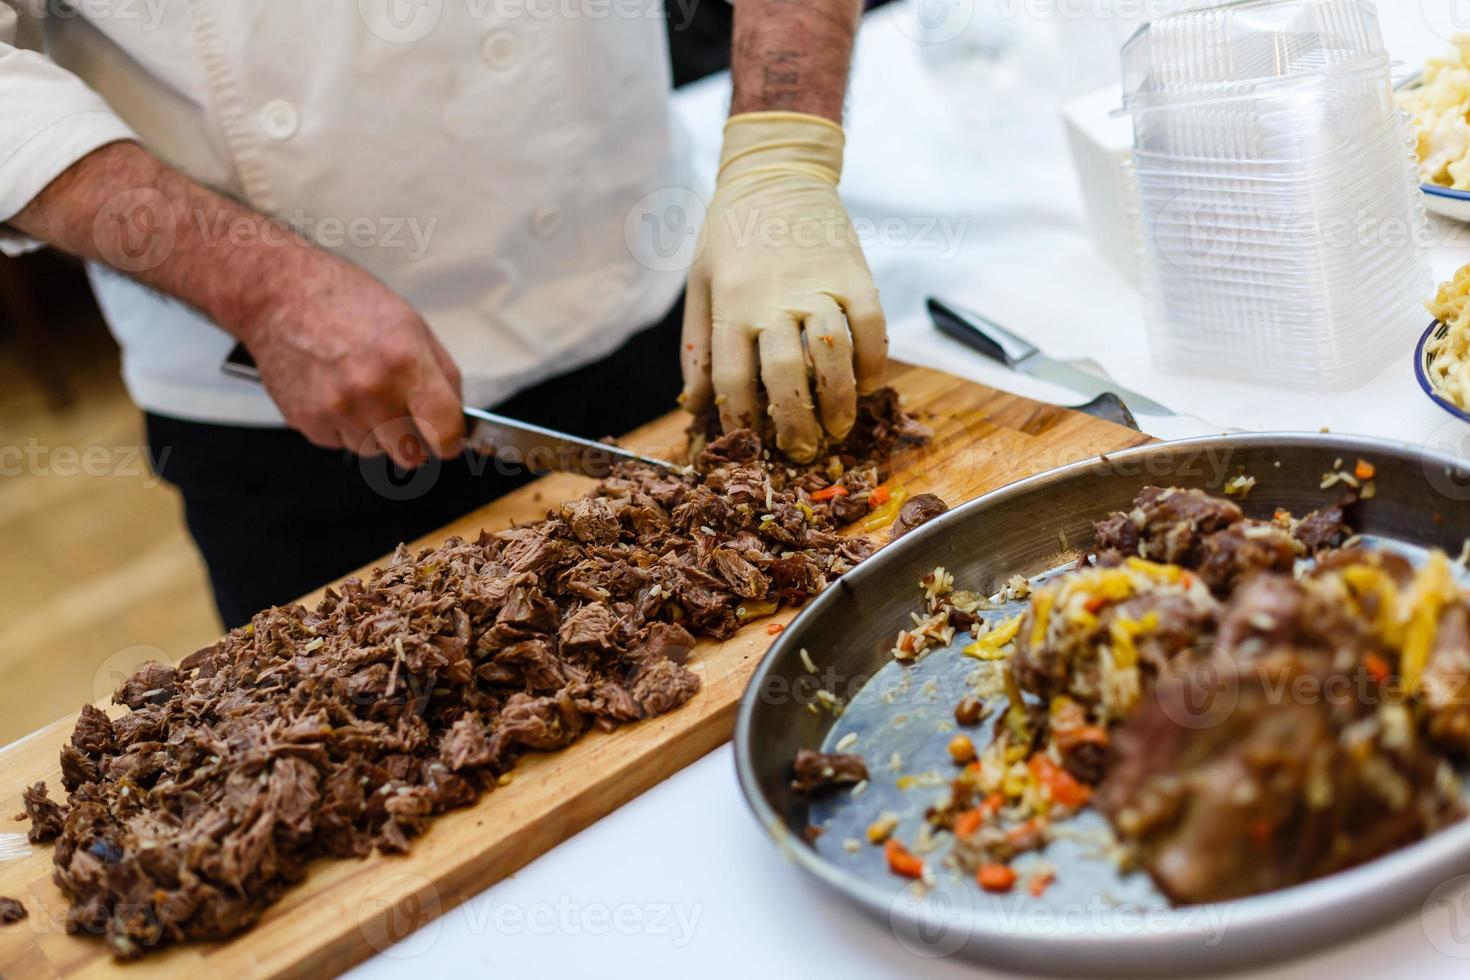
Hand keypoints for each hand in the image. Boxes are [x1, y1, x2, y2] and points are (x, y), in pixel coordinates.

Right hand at [236, 246, 463, 468]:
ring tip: (361, 389)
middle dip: (414, 440)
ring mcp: (336, 409)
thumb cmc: (348, 302)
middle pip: (411, 455)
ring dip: (376, 432)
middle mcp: (371, 390)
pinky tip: (335, 391)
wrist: (279, 294)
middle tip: (405, 413)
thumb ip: (442, 376)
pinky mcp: (307, 421)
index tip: (449, 439)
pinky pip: (340, 443)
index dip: (452, 441)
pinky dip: (343, 426)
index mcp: (405, 362)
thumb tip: (457, 418)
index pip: (445, 432)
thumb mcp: (412, 325)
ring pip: (375, 451)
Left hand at [680, 112, 886, 462]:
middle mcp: (772, 299)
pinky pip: (872, 325)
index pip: (732, 378)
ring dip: (839, 400)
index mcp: (730, 305)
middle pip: (786, 375)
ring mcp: (817, 286)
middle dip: (795, 423)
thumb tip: (694, 407)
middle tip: (802, 450)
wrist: (775, 171)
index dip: (740, 421)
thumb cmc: (729, 234)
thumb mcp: (699, 285)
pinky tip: (868, 383)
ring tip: (839, 427)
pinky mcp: (855, 273)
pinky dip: (873, 360)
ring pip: (833, 354)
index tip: (749, 444)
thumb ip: (696, 348)